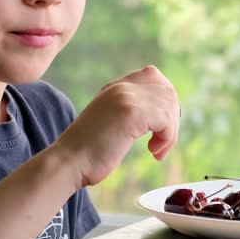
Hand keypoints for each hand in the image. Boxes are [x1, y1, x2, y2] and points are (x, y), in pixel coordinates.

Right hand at [55, 65, 179, 186]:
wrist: (68, 163)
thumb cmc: (88, 153)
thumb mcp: (111, 123)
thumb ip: (129, 112)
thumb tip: (161, 117)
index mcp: (115, 87)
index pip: (153, 75)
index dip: (164, 100)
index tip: (159, 126)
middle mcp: (121, 86)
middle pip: (167, 90)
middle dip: (172, 119)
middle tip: (161, 143)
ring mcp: (126, 96)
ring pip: (170, 105)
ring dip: (170, 132)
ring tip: (156, 151)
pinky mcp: (131, 112)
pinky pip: (166, 119)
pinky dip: (167, 138)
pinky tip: (153, 152)